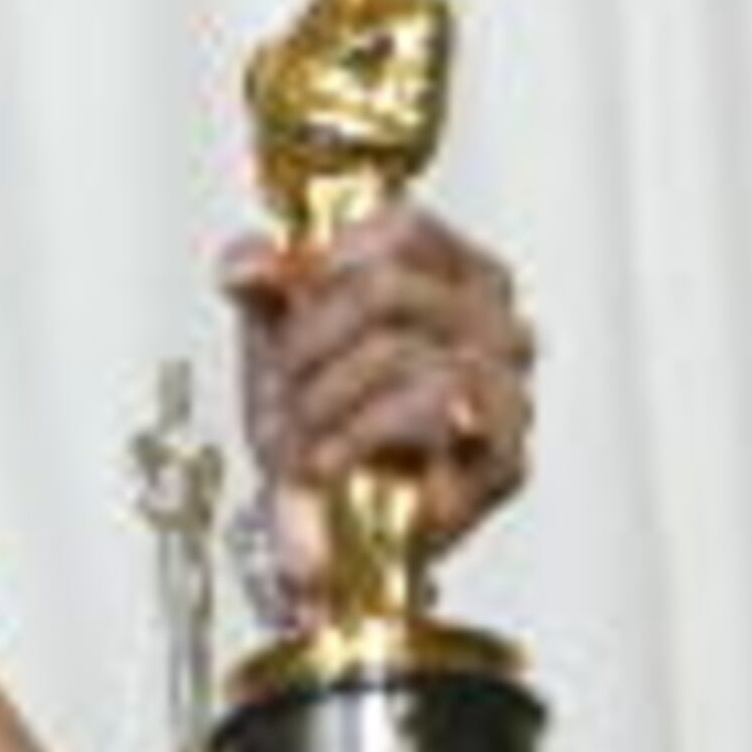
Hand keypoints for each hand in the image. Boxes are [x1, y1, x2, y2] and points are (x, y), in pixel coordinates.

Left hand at [220, 199, 536, 599]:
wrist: (325, 525)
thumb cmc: (319, 420)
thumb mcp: (278, 343)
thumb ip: (264, 291)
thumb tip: (243, 261)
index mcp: (457, 276)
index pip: (401, 226)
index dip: (326, 264)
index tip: (291, 311)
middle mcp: (497, 321)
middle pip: (384, 289)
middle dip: (308, 344)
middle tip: (283, 389)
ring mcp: (508, 386)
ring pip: (399, 353)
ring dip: (322, 398)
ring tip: (299, 435)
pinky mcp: (503, 456)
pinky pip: (431, 422)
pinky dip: (356, 440)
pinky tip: (326, 463)